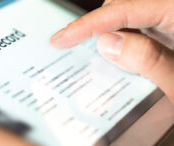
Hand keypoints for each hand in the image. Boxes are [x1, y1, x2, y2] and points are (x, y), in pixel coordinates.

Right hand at [50, 0, 173, 102]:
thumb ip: (149, 61)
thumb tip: (108, 44)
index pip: (123, 9)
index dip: (87, 25)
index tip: (62, 38)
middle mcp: (170, 8)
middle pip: (121, 6)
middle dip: (97, 27)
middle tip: (74, 48)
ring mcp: (168, 15)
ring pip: (127, 13)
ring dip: (110, 33)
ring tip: (101, 58)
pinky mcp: (168, 23)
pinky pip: (138, 23)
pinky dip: (124, 37)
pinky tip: (121, 55)